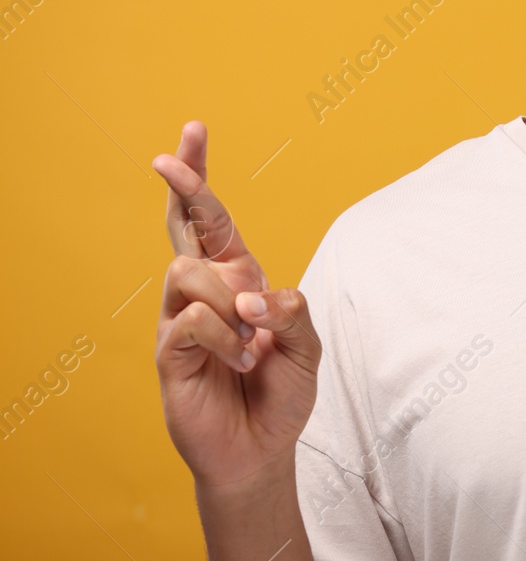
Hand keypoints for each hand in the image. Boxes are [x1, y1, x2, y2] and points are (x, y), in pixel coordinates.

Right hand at [154, 121, 320, 488]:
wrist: (262, 449)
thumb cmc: (280, 392)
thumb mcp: (306, 344)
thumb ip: (291, 309)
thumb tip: (254, 294)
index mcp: (237, 278)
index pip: (212, 219)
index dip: (200, 177)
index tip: (194, 130)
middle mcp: (204, 292)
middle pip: (180, 225)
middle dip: (179, 185)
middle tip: (164, 157)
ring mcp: (180, 320)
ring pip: (189, 273)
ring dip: (230, 302)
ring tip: (253, 342)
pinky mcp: (169, 353)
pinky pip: (192, 320)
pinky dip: (228, 339)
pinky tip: (241, 362)